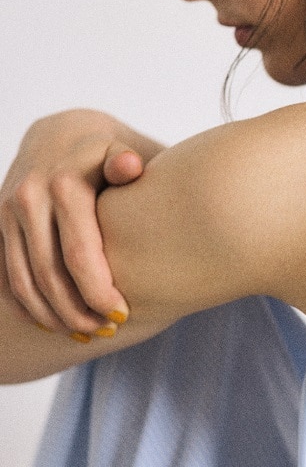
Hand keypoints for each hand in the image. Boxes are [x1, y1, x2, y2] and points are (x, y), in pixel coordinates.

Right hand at [0, 110, 161, 336]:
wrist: (65, 132)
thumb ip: (133, 163)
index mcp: (63, 181)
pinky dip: (29, 307)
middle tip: (106, 330)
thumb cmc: (115, 151)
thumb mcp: (130, 151)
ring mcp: (7, 212)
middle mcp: (28, 196)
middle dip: (77, 312)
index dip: (99, 292)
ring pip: (23, 282)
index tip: (123, 315)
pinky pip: (7, 277)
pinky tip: (55, 325)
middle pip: (48, 275)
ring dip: (52, 316)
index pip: (78, 254)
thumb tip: (129, 167)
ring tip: (85, 333)